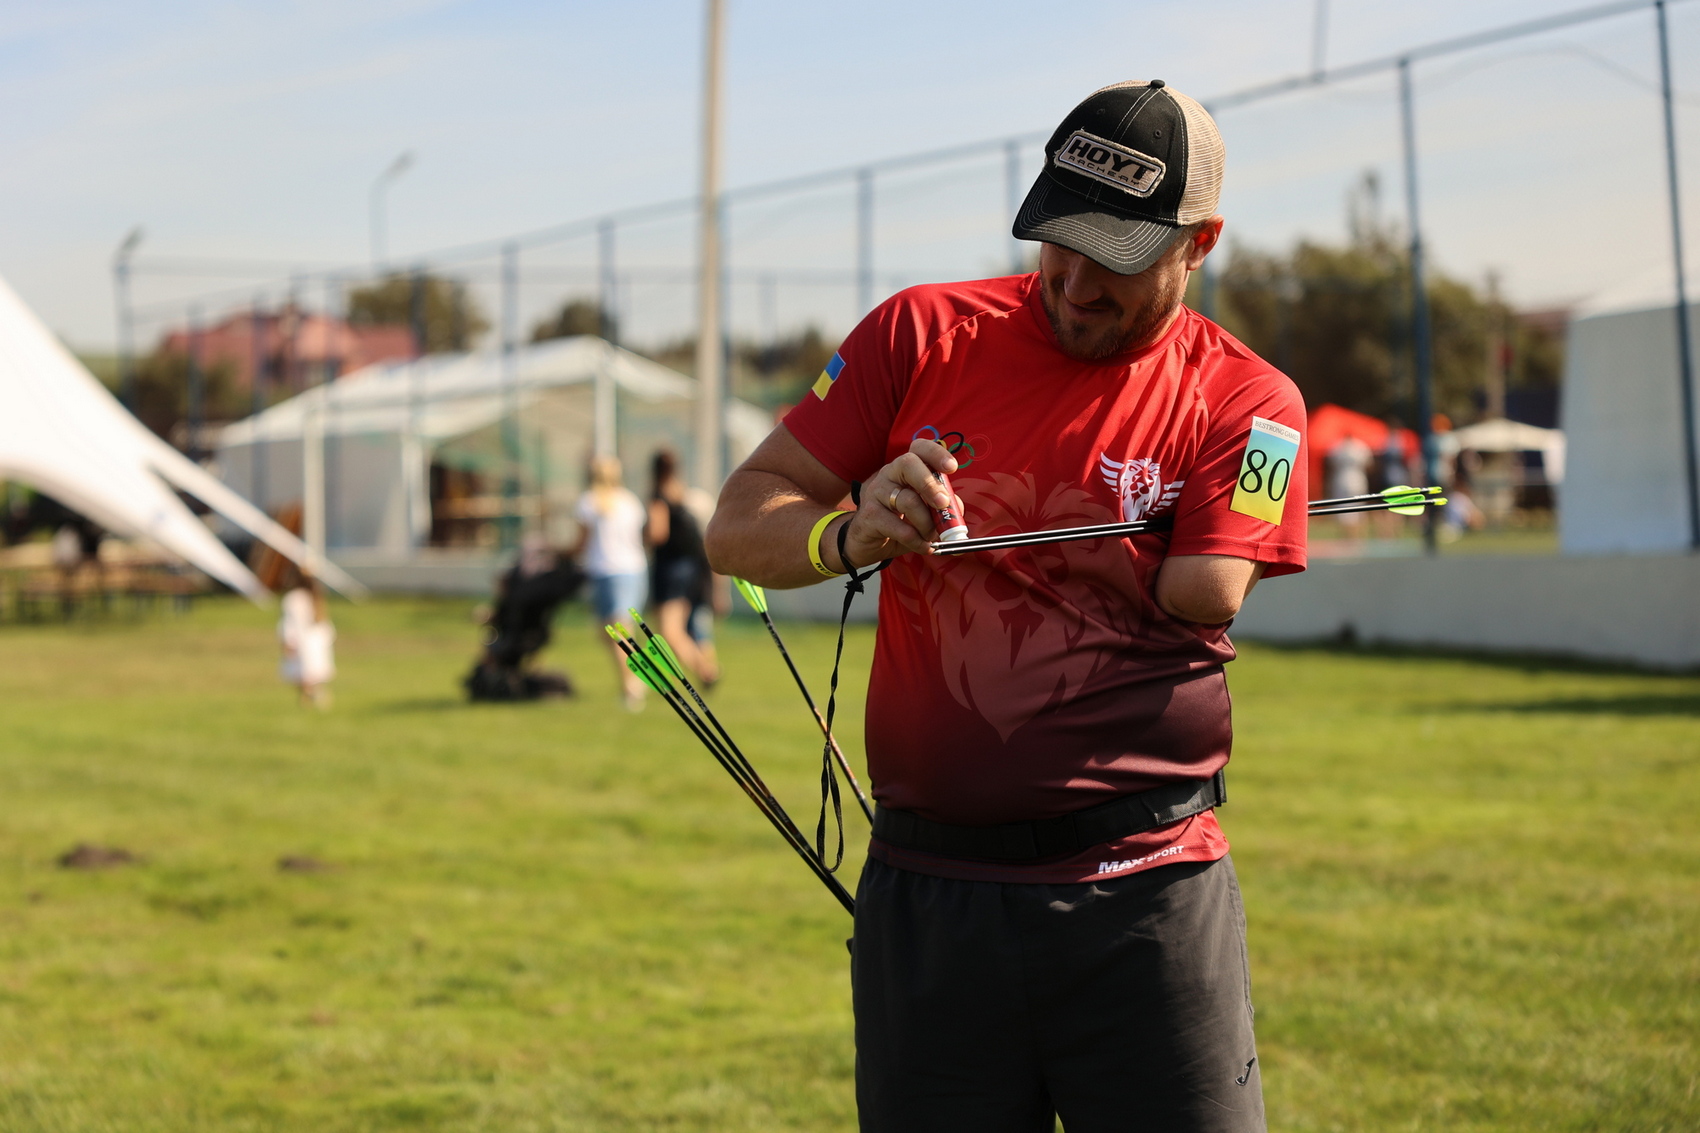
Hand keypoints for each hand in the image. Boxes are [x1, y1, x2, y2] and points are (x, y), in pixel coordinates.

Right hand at [835, 438, 961, 569]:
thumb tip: (955, 507)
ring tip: (932, 536)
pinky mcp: (869, 516)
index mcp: (905, 468)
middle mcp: (888, 474)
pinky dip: (917, 540)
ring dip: (927, 523)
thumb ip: (942, 506)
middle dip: (930, 484)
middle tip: (943, 504)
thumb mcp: (924, 512)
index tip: (952, 468)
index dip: (936, 453)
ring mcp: (876, 493)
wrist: (866, 542)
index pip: (918, 448)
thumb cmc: (899, 522)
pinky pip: (899, 528)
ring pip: (907, 500)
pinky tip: (924, 547)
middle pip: (908, 464)